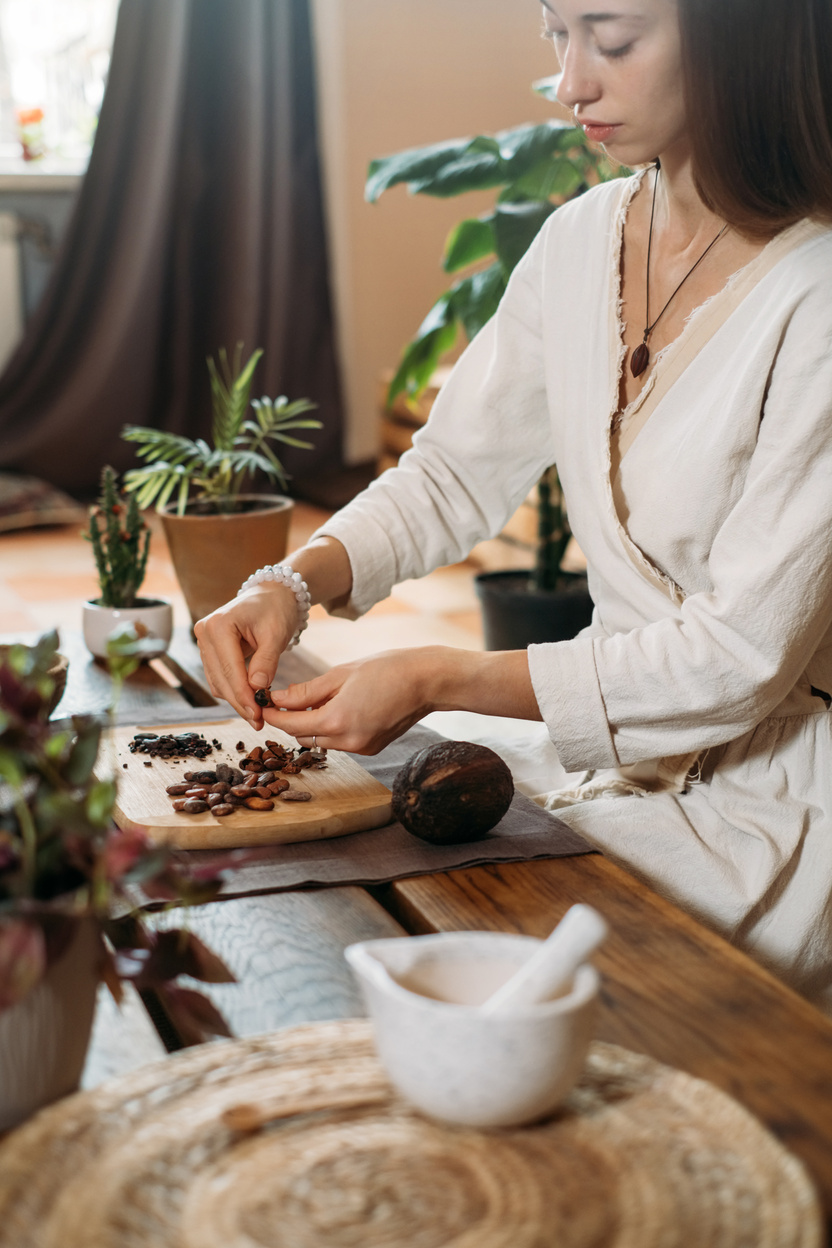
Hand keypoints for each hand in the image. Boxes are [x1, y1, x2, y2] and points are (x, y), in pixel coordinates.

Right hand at [194, 583, 298, 725]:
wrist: (272, 595)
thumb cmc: (276, 609)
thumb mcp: (276, 634)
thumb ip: (266, 662)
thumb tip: (258, 689)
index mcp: (219, 625)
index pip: (230, 669)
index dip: (243, 696)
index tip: (258, 715)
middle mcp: (204, 633)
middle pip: (221, 679)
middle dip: (240, 703)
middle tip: (258, 723)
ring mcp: (204, 642)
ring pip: (217, 682)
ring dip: (236, 700)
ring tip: (257, 716)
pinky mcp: (209, 650)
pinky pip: (219, 677)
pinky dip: (234, 691)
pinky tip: (250, 702)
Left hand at [262, 648, 445, 752]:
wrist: (427, 681)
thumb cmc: (387, 669)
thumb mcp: (340, 674)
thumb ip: (306, 691)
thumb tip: (277, 699)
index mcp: (336, 721)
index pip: (290, 724)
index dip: (274, 714)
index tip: (264, 703)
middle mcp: (348, 742)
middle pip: (304, 736)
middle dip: (292, 720)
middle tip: (288, 698)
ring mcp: (361, 748)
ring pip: (322, 741)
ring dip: (313, 724)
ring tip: (318, 699)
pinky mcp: (371, 748)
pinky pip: (341, 742)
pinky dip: (333, 727)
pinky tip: (340, 707)